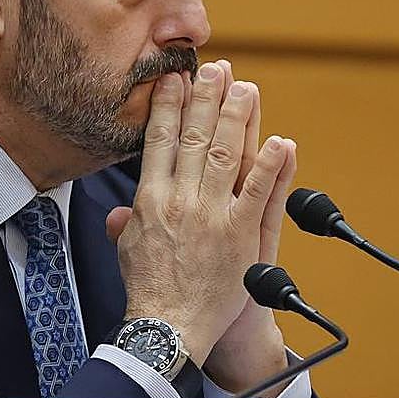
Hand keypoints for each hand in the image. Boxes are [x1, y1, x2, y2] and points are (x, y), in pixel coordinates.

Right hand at [106, 61, 290, 365]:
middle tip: (215, 68)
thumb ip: (125, 223)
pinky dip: (271, 166)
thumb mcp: (127, 250)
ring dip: (237, 117)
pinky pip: (260, 193)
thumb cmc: (148, 292)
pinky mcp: (242, 236)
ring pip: (225, 154)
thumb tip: (117, 212)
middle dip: (205, 98)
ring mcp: (213, 216)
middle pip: (193, 137)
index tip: (175, 78)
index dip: (168, 105)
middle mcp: (181, 200)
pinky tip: (281, 142)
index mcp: (151, 199)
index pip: (159, 140)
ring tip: (247, 88)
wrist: (169, 329)